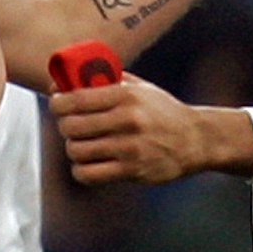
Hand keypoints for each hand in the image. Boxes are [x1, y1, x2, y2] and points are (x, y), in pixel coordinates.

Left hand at [50, 74, 195, 184]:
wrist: (195, 140)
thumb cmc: (162, 111)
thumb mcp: (141, 88)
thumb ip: (109, 80)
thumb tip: (69, 77)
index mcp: (127, 96)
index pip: (76, 98)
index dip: (57, 101)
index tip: (56, 103)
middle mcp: (127, 120)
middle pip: (71, 126)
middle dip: (64, 125)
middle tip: (71, 125)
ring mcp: (129, 148)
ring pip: (76, 151)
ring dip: (74, 148)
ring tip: (83, 144)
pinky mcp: (132, 171)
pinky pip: (88, 174)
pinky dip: (81, 170)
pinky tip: (89, 163)